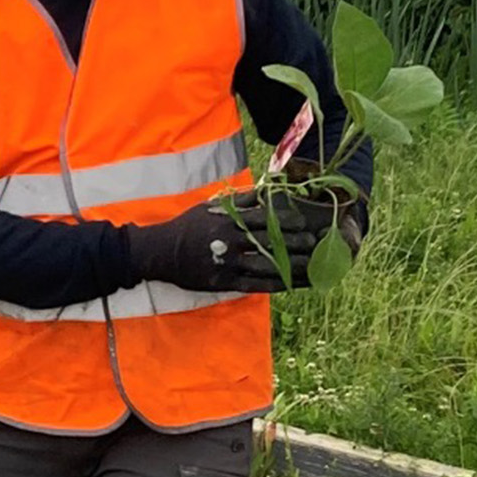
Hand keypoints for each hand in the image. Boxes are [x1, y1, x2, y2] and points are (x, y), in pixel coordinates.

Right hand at [124, 194, 322, 292]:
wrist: (160, 252)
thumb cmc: (187, 227)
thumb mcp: (210, 207)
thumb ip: (239, 201)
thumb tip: (266, 192)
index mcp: (228, 221)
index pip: (265, 220)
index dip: (287, 222)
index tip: (304, 223)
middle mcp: (231, 242)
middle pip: (271, 242)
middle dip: (295, 244)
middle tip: (316, 244)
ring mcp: (228, 264)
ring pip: (267, 265)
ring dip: (292, 266)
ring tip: (311, 266)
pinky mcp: (224, 282)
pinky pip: (255, 284)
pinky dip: (275, 284)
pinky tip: (291, 284)